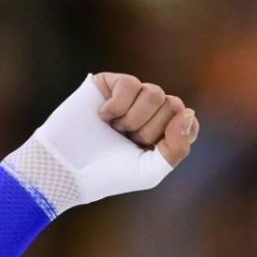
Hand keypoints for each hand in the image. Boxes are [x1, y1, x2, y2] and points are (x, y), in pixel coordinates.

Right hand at [22, 73, 196, 205]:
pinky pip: (130, 84)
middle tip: (126, 140)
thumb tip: (187, 111)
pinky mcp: (109, 83)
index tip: (151, 149)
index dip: (174, 136)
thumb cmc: (108, 173)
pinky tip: (102, 116)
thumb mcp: (151, 170)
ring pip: (155, 92)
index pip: (189, 122)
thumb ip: (178, 146)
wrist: (67, 166)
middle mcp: (150, 111)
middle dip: (149, 130)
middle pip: (173, 105)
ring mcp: (131, 96)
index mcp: (164, 132)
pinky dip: (117, 106)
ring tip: (115, 129)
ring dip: (134, 119)